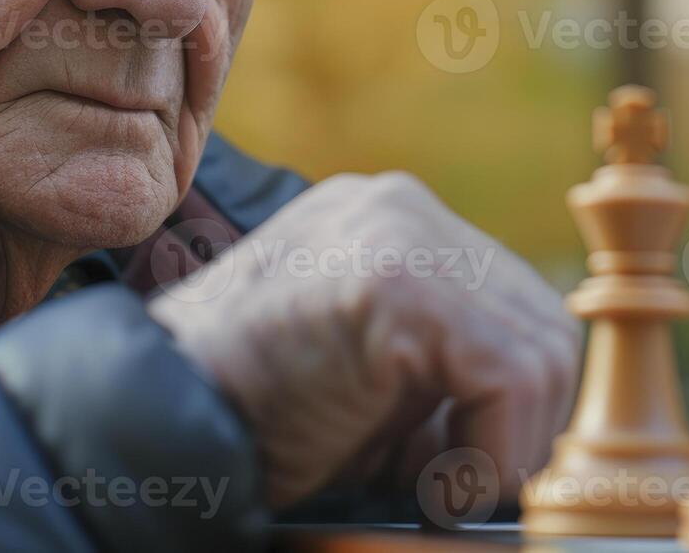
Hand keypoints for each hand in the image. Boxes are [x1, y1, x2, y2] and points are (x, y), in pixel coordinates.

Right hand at [148, 172, 579, 508]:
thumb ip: (440, 364)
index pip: (515, 303)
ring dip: (499, 443)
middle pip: (543, 322)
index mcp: (390, 219)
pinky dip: (485, 454)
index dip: (506, 402)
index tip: (449, 462)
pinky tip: (422, 482)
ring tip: (420, 479)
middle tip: (440, 481)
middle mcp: (400, 206)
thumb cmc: (247, 413)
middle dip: (516, 423)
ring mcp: (400, 232)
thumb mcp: (366, 372)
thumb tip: (538, 415)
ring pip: (543, 351)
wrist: (144, 421)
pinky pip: (511, 378)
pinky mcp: (397, 279)